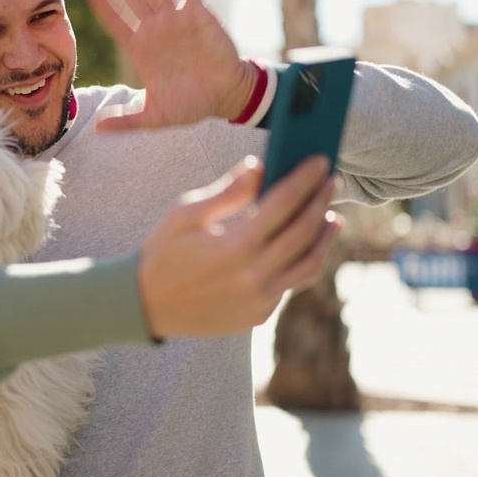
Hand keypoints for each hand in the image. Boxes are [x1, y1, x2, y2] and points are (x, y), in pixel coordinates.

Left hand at [82, 0, 257, 131]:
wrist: (225, 97)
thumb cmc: (190, 105)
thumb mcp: (154, 117)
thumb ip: (126, 121)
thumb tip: (96, 130)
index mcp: (140, 49)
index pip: (114, 20)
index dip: (101, 1)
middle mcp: (155, 30)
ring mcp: (176, 20)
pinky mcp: (199, 16)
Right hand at [137, 155, 341, 337]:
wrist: (146, 305)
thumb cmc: (163, 253)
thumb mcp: (185, 214)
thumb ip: (227, 192)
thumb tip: (260, 166)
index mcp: (235, 246)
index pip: (283, 204)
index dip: (305, 179)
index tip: (320, 161)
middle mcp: (253, 276)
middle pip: (304, 232)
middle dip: (321, 202)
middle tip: (331, 181)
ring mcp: (259, 300)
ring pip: (309, 265)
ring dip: (325, 238)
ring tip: (332, 217)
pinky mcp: (259, 315)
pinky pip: (290, 285)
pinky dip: (302, 262)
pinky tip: (303, 247)